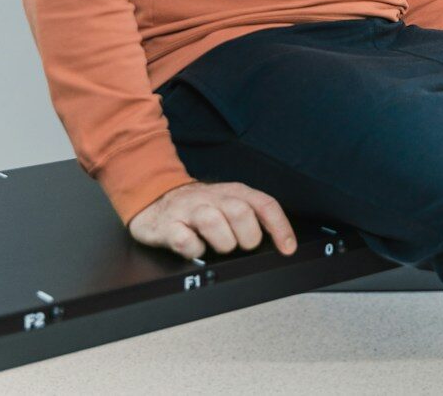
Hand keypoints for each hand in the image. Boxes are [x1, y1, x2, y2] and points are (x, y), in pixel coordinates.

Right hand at [128, 180, 296, 260]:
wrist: (155, 200)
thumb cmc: (200, 207)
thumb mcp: (229, 204)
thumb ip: (252, 216)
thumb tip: (278, 242)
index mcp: (234, 192)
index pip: (265, 205)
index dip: (280, 227)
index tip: (287, 248)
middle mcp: (213, 198)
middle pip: (241, 212)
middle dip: (247, 236)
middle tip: (240, 245)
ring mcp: (189, 210)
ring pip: (213, 222)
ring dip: (222, 243)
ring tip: (217, 246)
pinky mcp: (168, 225)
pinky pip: (185, 241)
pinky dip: (193, 250)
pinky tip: (194, 248)